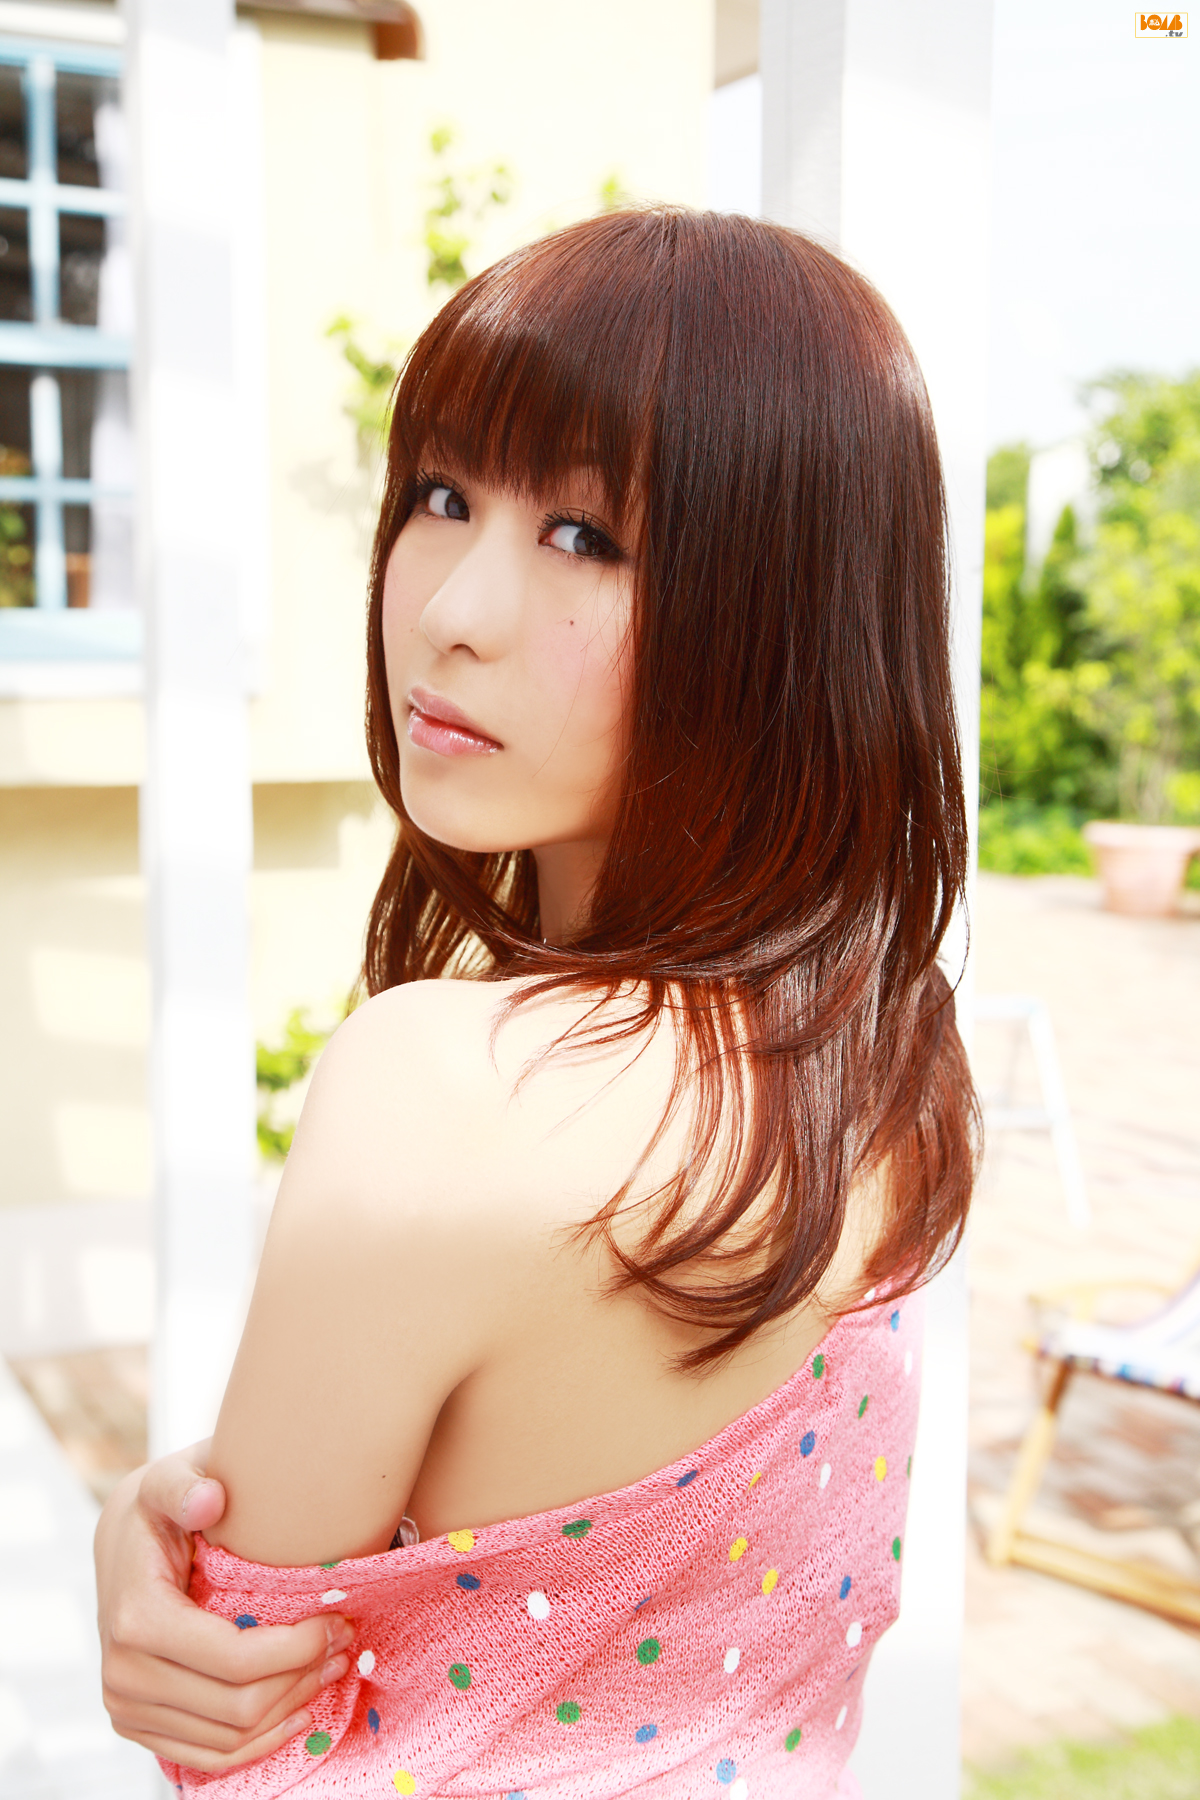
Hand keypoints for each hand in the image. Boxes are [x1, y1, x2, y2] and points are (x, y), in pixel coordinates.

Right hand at [96, 1441, 354, 1772]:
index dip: (297, 1648)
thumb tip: (209, 1500)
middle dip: (303, 1676)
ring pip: (230, 1736)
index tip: (338, 1619)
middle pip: (237, 1705)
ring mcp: (127, 1706)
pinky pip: (209, 1756)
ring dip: (291, 1706)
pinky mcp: (138, 1724)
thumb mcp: (169, 1479)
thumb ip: (185, 1486)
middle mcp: (123, 1674)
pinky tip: (298, 1708)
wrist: (120, 1540)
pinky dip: (260, 1741)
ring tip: (332, 1666)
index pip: (234, 1659)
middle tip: (346, 1643)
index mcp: (137, 1619)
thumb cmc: (159, 1507)